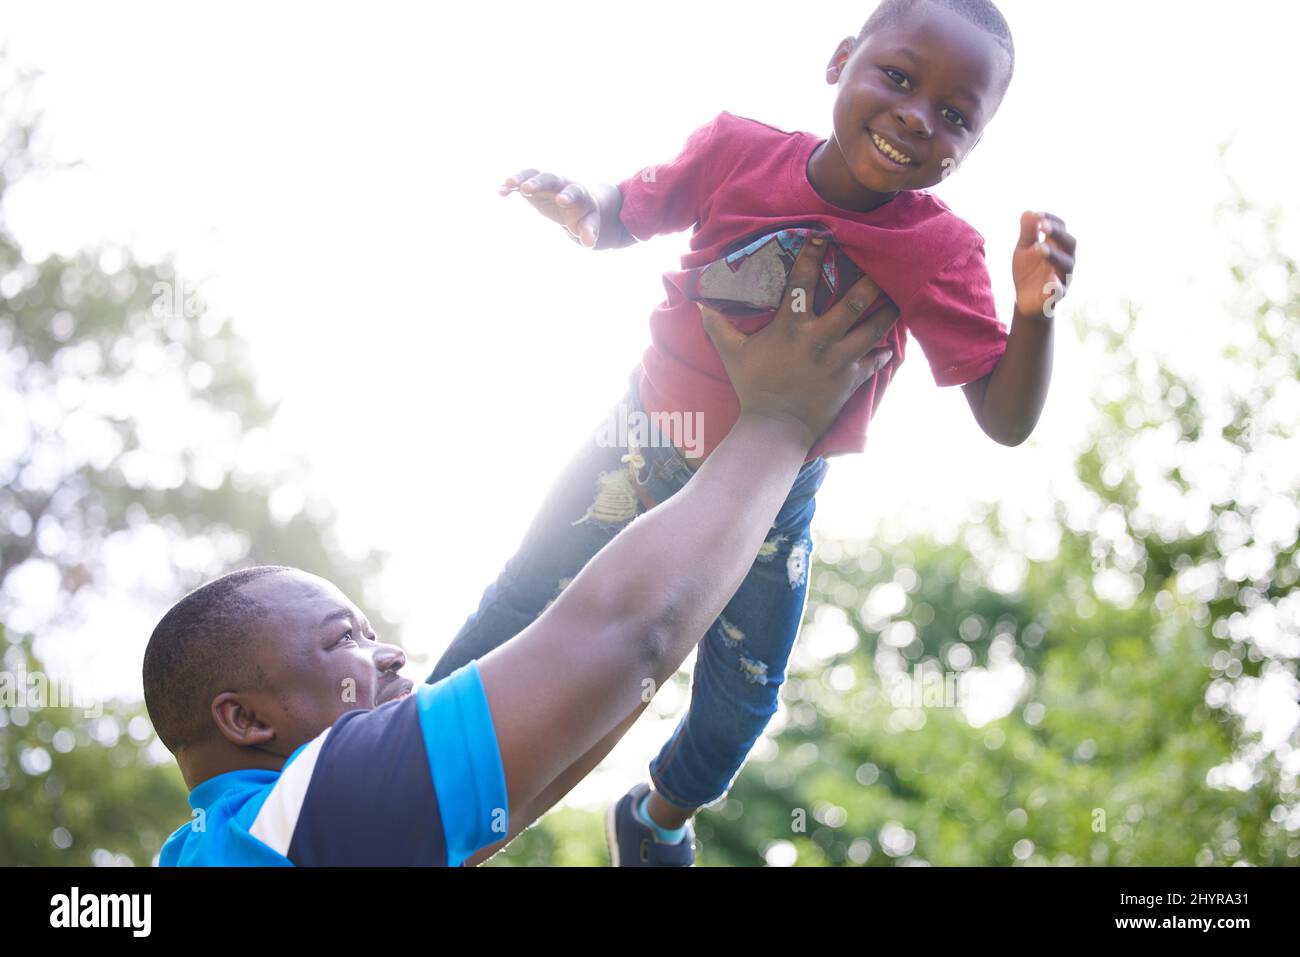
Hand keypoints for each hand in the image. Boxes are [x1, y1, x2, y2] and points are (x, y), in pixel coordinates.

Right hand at [500, 169, 600, 247]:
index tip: (561, 201)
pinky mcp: (533, 186)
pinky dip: (511, 185)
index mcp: (578, 193)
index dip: (568, 195)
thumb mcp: (589, 225)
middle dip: (539, 182)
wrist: (576, 204)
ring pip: (533, 174)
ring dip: (521, 178)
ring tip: (508, 184)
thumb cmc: (584, 216)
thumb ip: (590, 232)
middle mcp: (561, 183)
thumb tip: (589, 243)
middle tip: (526, 188)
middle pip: (551, 178)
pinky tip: (500, 192)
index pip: (574, 191)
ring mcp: (546, 183)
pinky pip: (521, 182)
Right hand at [700, 236, 900, 447]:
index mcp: (791, 327)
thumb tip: (698, 304)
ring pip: (873, 329)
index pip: (803, 282)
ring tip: (898, 298)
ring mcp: (839, 360)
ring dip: (887, 312)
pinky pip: (873, 362)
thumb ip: (718, 327)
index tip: (824, 235)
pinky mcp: (851, 380)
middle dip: (871, 280)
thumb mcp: (732, 354)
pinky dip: (881, 354)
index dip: (813, 255)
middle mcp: (820, 339)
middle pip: (853, 301)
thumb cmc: (753, 387)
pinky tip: (887, 348)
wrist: (775, 427)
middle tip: (884, 264)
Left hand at [1013, 210, 1076, 317]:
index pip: (1061, 228)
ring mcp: (1063, 277)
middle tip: (1042, 226)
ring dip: (1055, 255)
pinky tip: (1050, 280)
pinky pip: (1060, 290)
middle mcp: (1065, 259)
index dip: (1052, 220)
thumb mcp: (1024, 250)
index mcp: (1058, 245)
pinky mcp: (1056, 295)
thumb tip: (1028, 211)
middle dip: (1057, 233)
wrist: (1025, 299)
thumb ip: (1027, 233)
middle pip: (1069, 243)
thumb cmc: (1028, 270)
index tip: (1038, 215)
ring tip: (1041, 248)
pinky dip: (1056, 285)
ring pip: (1066, 265)